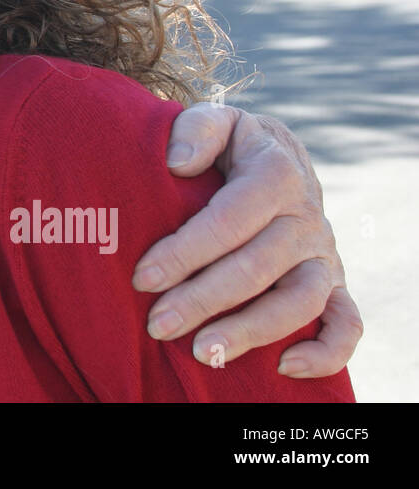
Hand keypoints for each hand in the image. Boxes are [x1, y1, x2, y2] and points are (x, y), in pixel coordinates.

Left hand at [133, 102, 361, 376]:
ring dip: (252, 331)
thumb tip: (178, 164)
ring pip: (299, 301)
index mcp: (277, 174)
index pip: (228, 220)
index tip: (143, 277)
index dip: (185, 251)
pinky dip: (325, 351)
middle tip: (157, 324)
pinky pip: (347, 323)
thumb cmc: (230, 145)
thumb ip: (197, 130)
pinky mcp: (336, 282)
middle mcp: (307, 217)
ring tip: (203, 352)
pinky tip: (283, 367)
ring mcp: (324, 254)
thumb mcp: (216, 121)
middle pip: (256, 267)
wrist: (276, 157)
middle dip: (202, 300)